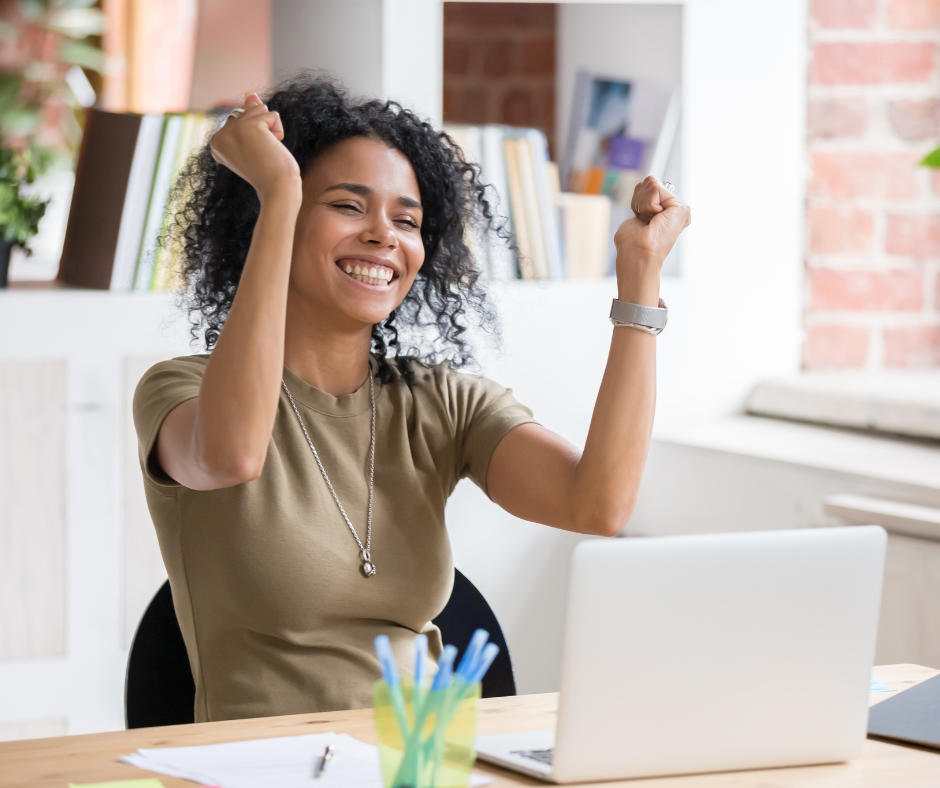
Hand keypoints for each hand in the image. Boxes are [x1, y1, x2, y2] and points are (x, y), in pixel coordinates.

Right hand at [209, 93, 300, 204]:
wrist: (277, 189)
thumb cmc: (269, 171)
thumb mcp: (255, 142)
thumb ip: (248, 117)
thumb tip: (250, 94)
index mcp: (216, 143)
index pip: (240, 119)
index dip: (254, 135)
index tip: (253, 156)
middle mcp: (219, 136)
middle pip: (248, 111)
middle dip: (262, 129)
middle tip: (261, 154)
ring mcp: (232, 130)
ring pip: (259, 109)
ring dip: (270, 129)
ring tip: (266, 151)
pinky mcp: (248, 127)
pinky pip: (272, 115)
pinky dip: (278, 131)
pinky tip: (272, 148)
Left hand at [613, 177, 690, 303]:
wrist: (638, 257)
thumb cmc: (633, 245)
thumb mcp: (635, 218)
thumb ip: (642, 202)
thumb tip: (644, 188)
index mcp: (666, 211)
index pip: (646, 186)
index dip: (637, 201)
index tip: (641, 220)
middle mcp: (676, 209)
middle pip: (649, 181)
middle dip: (639, 200)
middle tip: (645, 221)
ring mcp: (680, 208)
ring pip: (652, 183)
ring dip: (642, 204)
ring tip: (648, 222)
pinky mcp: (681, 207)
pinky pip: (655, 188)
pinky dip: (646, 205)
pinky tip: (653, 219)